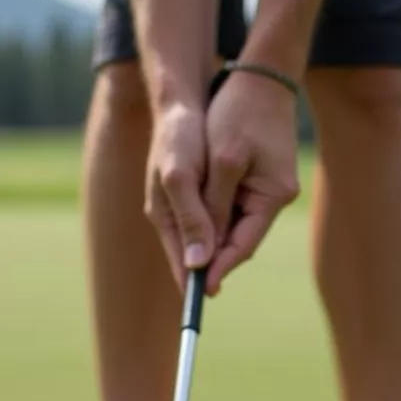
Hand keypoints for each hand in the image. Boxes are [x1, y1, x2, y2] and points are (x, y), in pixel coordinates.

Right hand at [144, 102, 216, 290]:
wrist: (181, 103)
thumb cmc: (178, 137)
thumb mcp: (182, 177)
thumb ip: (191, 218)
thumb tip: (197, 262)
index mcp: (165, 216)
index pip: (180, 260)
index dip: (194, 281)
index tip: (210, 298)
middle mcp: (172, 215)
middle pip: (194, 253)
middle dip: (209, 266)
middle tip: (222, 285)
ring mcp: (183, 203)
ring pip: (206, 237)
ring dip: (218, 248)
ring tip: (230, 262)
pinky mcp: (196, 191)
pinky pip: (212, 218)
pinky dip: (224, 226)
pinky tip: (235, 229)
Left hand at [203, 72, 300, 295]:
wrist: (258, 74)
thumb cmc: (238, 113)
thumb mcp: (222, 161)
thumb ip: (211, 210)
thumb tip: (201, 257)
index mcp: (273, 196)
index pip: (243, 246)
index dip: (219, 269)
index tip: (199, 292)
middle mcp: (274, 198)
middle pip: (238, 239)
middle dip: (212, 256)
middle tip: (186, 282)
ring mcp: (268, 188)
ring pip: (233, 224)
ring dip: (210, 235)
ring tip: (184, 255)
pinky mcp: (258, 177)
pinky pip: (233, 206)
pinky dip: (214, 214)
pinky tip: (194, 220)